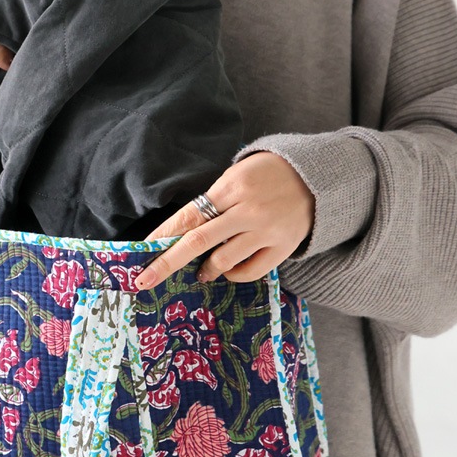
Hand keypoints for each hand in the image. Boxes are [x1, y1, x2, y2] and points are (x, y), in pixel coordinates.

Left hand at [134, 151, 315, 288]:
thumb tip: (178, 235)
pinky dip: (233, 275)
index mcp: (231, 187)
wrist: (315, 177)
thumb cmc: (265, 176)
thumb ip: (211, 203)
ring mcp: (266, 231)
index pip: (189, 216)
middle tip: (145, 280)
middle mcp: (248, 210)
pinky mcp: (283, 247)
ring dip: (205, 270)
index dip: (163, 235)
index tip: (142, 251)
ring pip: (223, 260)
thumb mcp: (235, 177)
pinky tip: (228, 270)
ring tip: (201, 272)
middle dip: (168, 263)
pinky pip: (249, 271)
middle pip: (199, 241)